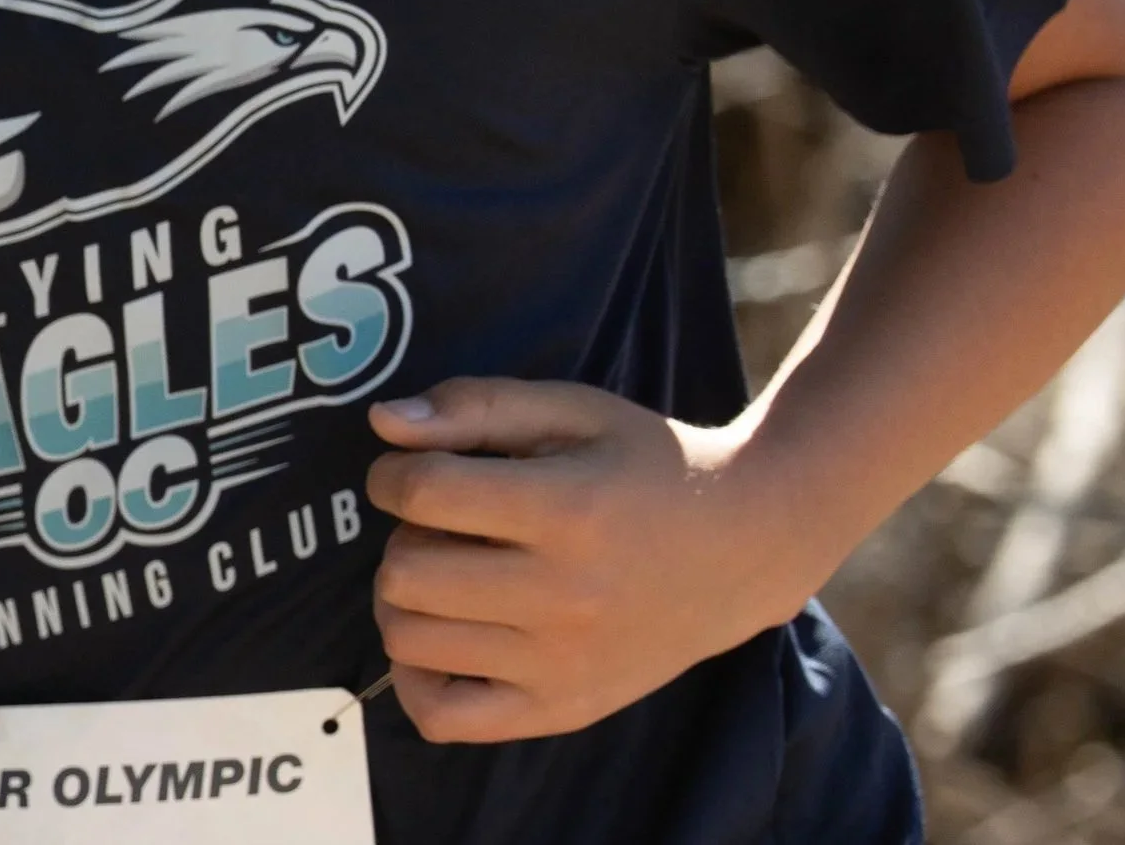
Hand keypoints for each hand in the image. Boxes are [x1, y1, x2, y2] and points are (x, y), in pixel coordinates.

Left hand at [364, 377, 800, 743]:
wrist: (742, 546)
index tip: (408, 469)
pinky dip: (417, 678)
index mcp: (565, 511)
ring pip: (412, 642)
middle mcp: (562, 597)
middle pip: (407, 574)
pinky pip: (444, 718)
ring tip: (447, 571)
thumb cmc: (646, 464)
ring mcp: (561, 666)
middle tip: (440, 523)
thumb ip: (475, 406)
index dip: (392, 474)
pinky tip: (441, 635)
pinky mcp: (562, 710)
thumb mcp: (570, 410)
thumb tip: (382, 426)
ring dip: (405, 597)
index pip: (425, 494)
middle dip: (402, 535)